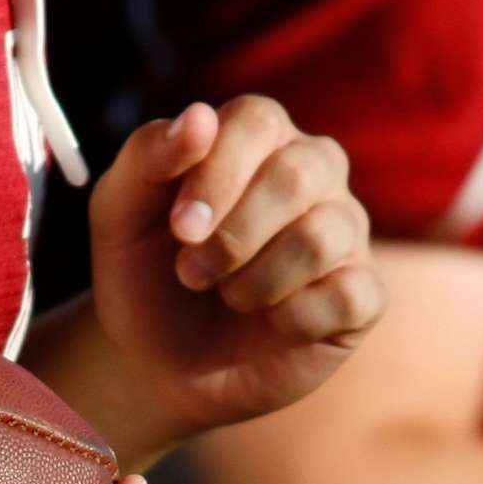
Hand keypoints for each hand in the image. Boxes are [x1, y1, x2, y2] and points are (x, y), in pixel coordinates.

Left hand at [85, 97, 384, 446]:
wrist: (162, 366)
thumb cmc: (145, 278)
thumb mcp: (119, 215)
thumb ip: (146, 156)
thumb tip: (199, 117)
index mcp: (257, 138)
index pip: (257, 120)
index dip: (216, 174)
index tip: (179, 229)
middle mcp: (314, 172)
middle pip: (298, 173)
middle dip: (233, 234)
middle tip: (191, 274)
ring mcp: (346, 231)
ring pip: (322, 236)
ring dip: (255, 281)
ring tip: (227, 297)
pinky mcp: (363, 294)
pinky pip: (347, 294)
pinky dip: (293, 318)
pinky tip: (270, 324)